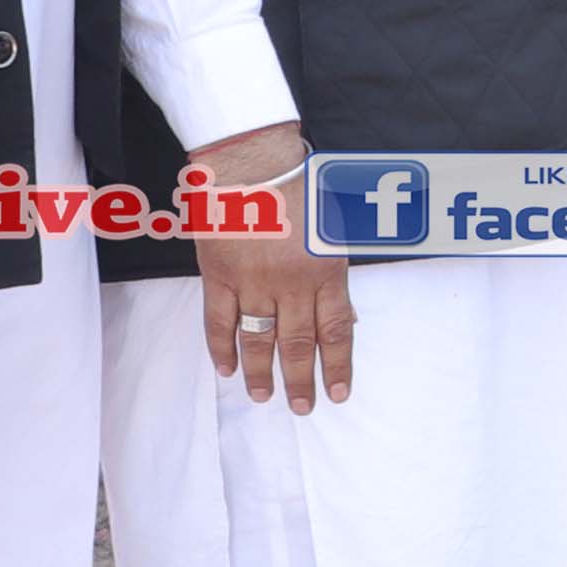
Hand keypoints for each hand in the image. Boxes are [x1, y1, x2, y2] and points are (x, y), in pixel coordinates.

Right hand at [184, 125, 355, 411]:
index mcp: (326, 270)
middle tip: (300, 407)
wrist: (252, 159)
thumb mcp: (334, 229)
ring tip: (263, 396)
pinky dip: (221, 347)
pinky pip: (220, 321)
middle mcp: (291, 283)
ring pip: (258, 339)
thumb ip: (337, 276)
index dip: (338, 366)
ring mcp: (253, 282)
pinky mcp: (219, 275)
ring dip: (260, 372)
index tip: (338, 393)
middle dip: (300, 381)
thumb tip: (347, 319)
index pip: (336, 330)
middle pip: (297, 344)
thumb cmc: (299, 186)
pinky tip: (225, 368)